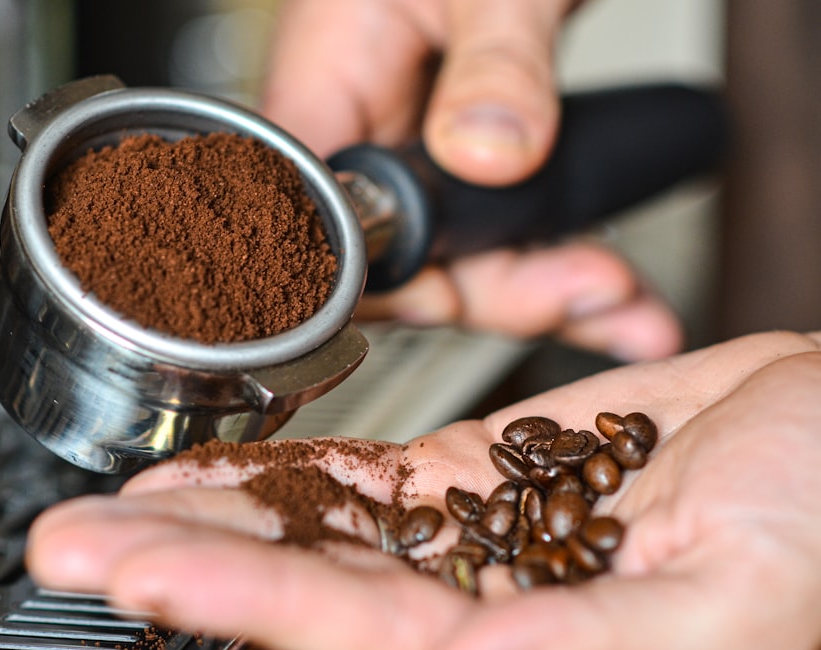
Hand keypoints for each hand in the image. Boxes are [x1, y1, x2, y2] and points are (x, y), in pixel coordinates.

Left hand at [27, 330, 820, 649]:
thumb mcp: (728, 608)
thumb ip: (582, 647)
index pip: (347, 636)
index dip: (231, 602)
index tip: (124, 573)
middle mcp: (484, 609)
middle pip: (305, 588)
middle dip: (185, 563)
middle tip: (69, 545)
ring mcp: (480, 537)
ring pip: (324, 528)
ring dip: (223, 512)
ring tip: (119, 504)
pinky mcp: (492, 473)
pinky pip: (376, 477)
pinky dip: (299, 470)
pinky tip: (233, 468)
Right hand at [260, 0, 681, 360]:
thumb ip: (495, 63)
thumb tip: (490, 152)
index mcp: (322, 82)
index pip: (310, 219)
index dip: (378, 274)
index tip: (453, 294)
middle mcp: (356, 127)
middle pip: (396, 259)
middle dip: (490, 291)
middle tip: (582, 292)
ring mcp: (406, 147)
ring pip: (450, 259)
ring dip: (538, 287)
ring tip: (623, 302)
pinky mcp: (452, 155)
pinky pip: (489, 231)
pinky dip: (550, 258)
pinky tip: (604, 281)